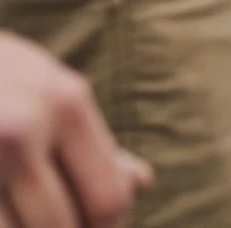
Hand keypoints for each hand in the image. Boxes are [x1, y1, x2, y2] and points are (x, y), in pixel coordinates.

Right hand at [0, 31, 149, 227]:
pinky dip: (1, 220)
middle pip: (61, 225)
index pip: (107, 198)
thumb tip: (140, 182)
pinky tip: (5, 213)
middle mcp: (21, 130)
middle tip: (48, 220)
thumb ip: (95, 142)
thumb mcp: (51, 91)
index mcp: (66, 105)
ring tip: (24, 215)